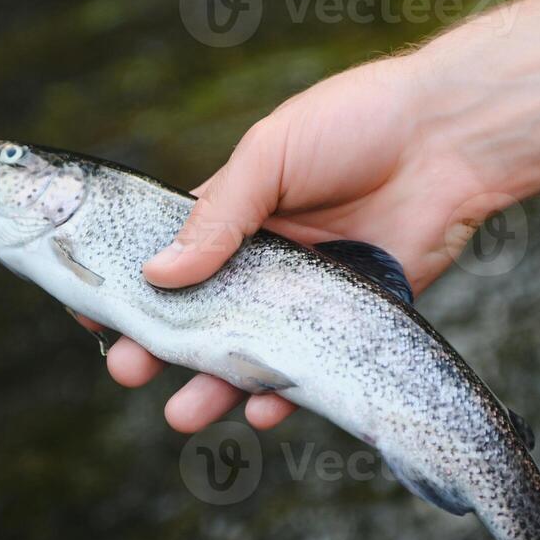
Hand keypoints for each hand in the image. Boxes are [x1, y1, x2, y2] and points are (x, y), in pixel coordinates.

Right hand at [78, 55, 508, 431]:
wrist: (449, 140)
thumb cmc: (356, 124)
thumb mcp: (271, 156)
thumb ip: (217, 216)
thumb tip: (157, 274)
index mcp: (233, 211)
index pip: (165, 255)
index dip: (128, 286)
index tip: (90, 314)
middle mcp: (263, 258)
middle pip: (200, 316)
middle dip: (160, 347)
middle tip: (128, 371)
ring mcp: (307, 293)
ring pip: (249, 352)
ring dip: (212, 386)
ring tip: (181, 414)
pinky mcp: (354, 319)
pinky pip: (311, 367)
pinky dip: (284, 395)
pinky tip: (260, 410)